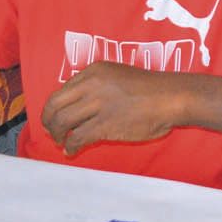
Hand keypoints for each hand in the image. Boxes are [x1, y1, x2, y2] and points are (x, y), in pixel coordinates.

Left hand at [38, 62, 179, 155]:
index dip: (54, 108)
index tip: (54, 118)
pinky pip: (77, 137)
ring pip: (62, 122)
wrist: (172, 97)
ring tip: (62, 142)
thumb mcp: (117, 75)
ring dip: (58, 136)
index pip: (61, 90)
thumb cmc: (151, 89)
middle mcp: (91, 85)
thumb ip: (96, 85)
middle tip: (52, 132)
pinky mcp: (105, 124)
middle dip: (48, 122)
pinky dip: (70, 146)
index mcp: (94, 71)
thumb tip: (79, 105)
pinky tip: (72, 151)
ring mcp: (97, 105)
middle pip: (54, 106)